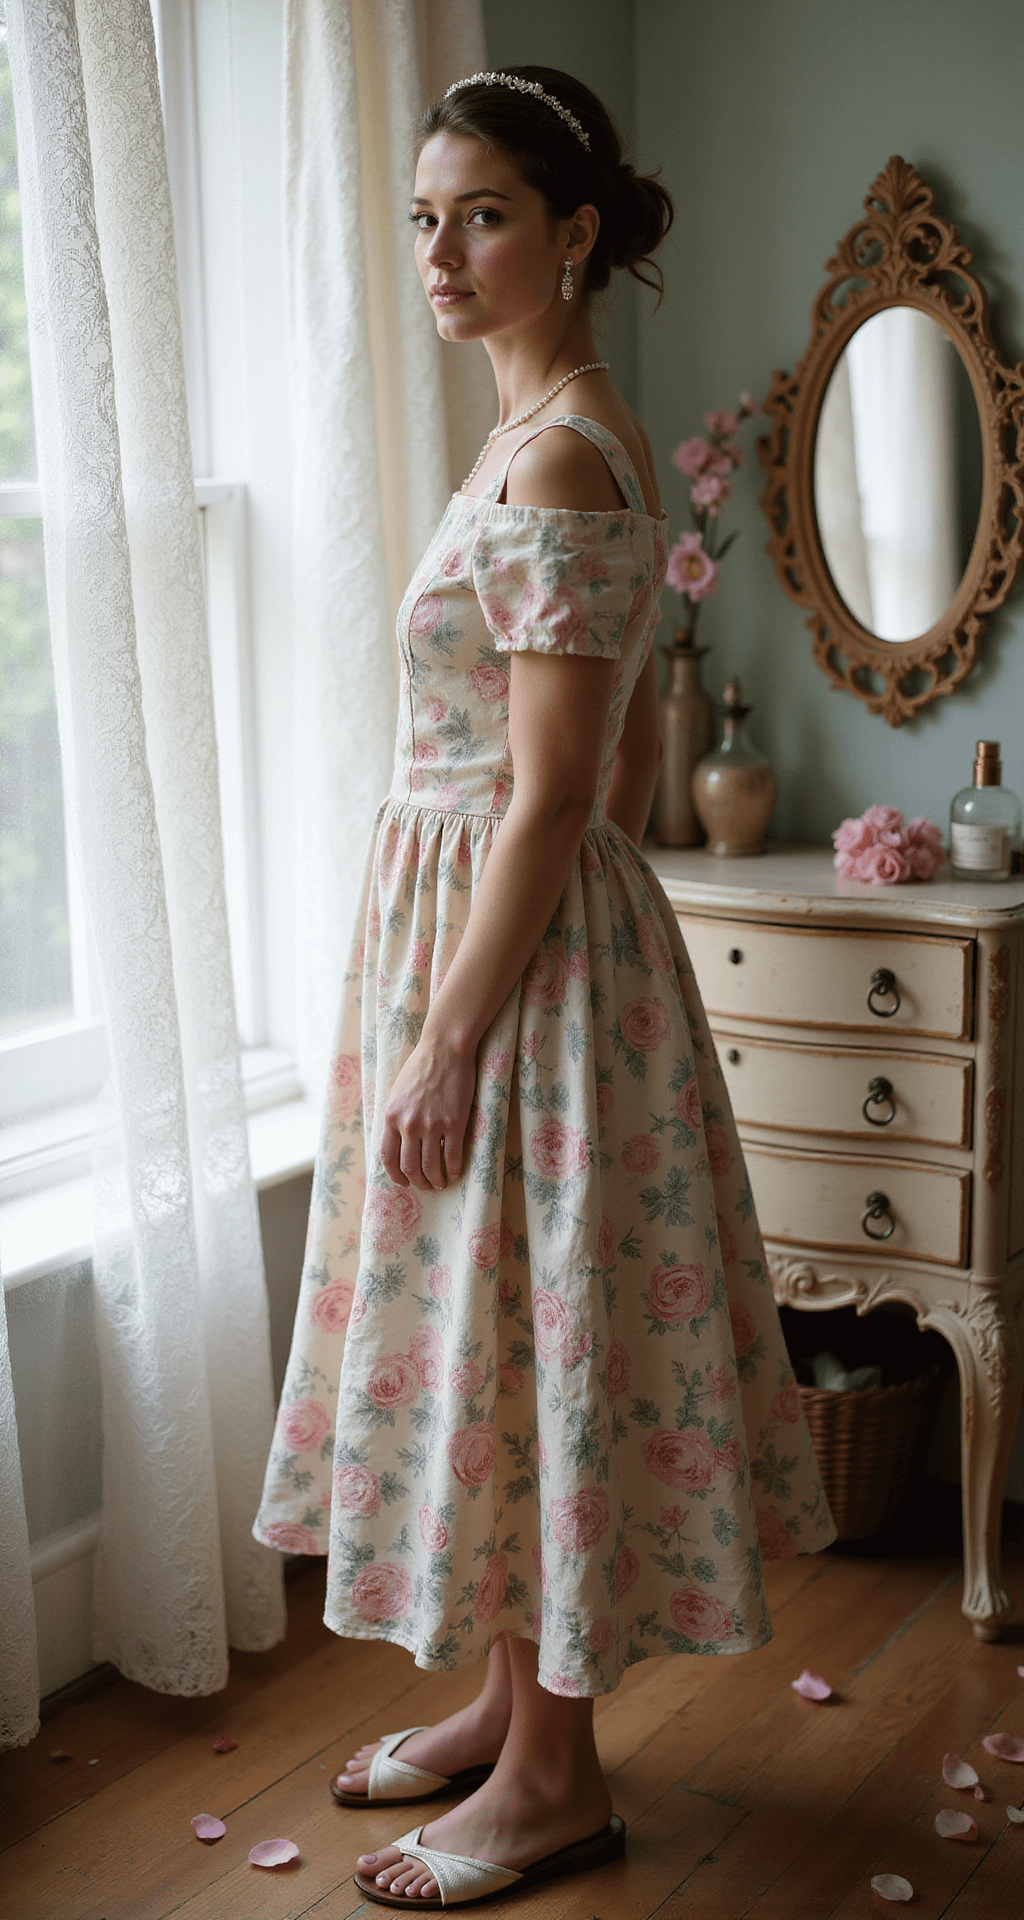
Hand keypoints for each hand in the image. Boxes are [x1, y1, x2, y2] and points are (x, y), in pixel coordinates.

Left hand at [379, 1034, 476, 1190]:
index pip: (387, 1157)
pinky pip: (453, 1156)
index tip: (403, 1181)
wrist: (445, 1049)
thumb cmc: (420, 1067)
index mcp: (391, 1117)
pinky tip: (455, 1173)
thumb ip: (394, 1117)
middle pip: (409, 1166)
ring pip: (431, 1166)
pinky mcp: (454, 1123)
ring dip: (435, 1180)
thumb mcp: (396, 1092)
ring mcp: (432, 1125)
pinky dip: (454, 1170)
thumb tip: (396, 1142)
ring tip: (440, 1183)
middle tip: (425, 1185)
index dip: (395, 1175)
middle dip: (417, 1182)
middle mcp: (408, 1124)